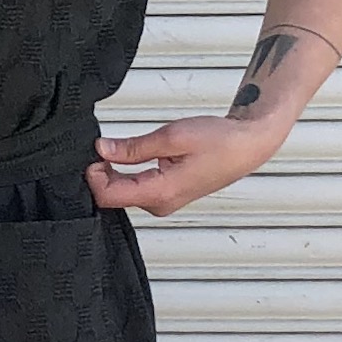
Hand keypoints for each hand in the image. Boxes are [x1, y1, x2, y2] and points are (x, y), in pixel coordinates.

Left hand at [87, 111, 284, 217]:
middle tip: (103, 145)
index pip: (108, 196)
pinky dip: (126, 173)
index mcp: (161, 193)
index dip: (94, 175)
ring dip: (114, 171)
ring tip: (117, 148)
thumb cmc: (219, 141)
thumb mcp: (171, 136)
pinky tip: (129, 156)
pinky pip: (136, 189)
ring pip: (123, 192)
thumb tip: (103, 149)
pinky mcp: (166, 195)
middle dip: (102, 172)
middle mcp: (160, 204)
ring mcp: (163, 202)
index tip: (95, 154)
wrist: (247, 146)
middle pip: (113, 196)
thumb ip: (133, 147)